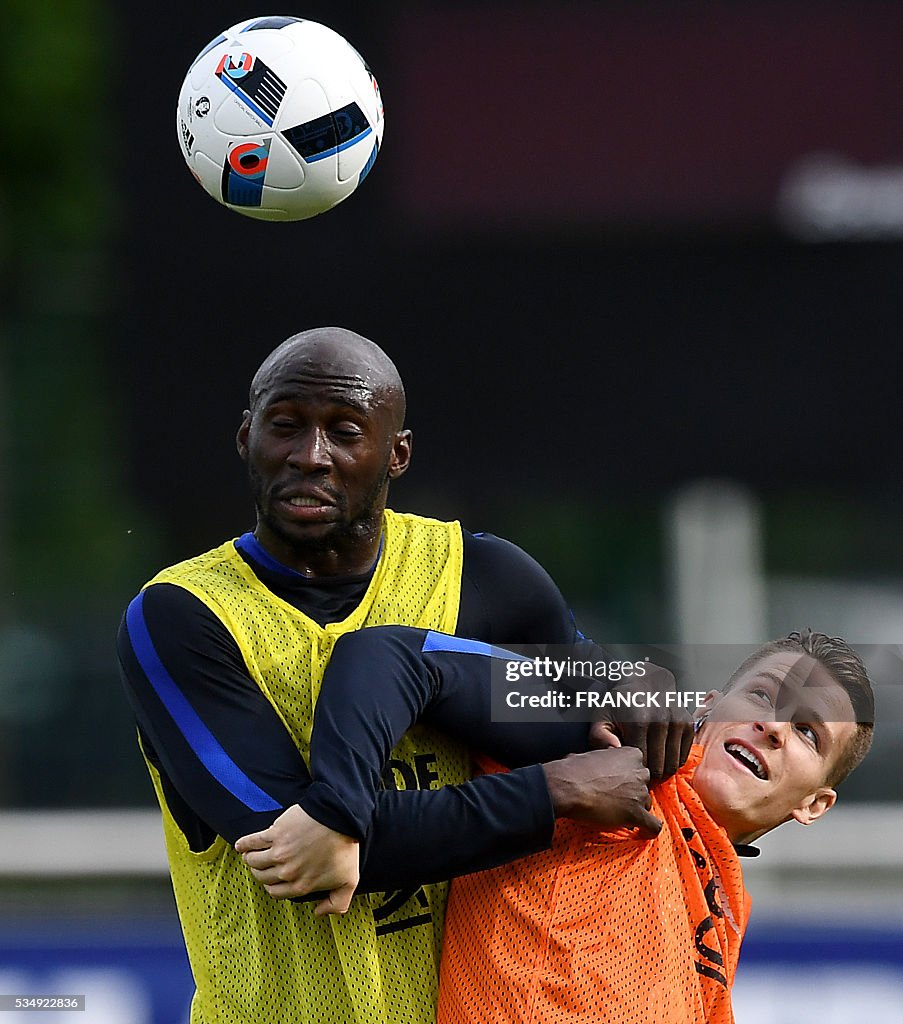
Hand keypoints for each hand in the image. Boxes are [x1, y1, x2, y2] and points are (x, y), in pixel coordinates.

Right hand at [235, 804, 359, 914]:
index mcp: (301, 885)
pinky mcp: (274, 834)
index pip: (277, 893)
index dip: (273, 887)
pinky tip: (240, 846)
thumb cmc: (345, 847)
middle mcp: (287, 872)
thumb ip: (337, 904)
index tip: (273, 880)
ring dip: (251, 859)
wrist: (341, 818)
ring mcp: (278, 853)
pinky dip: (243, 844)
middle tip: (263, 866)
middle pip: (263, 877)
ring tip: (251, 855)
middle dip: (261, 873)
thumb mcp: (349, 882)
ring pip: (254, 862)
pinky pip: (252, 842)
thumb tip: (319, 912)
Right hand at [542, 746, 660, 836]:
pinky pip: (653, 826)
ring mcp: (639, 793)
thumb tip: (601, 762)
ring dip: (636, 809)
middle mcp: (639, 772)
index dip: (627, 775)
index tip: (617, 782)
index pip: (639, 766)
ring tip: (619, 814)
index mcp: (631, 754)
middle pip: (644, 784)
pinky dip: (648, 830)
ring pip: (647, 804)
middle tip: (616, 798)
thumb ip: (607, 758)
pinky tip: (641, 832)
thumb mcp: (594, 753)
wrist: (567, 786)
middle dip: (633, 791)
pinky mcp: (635, 814)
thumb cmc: (573, 769)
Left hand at [590, 663, 693, 780]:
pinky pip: (683, 756)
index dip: (634, 771)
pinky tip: (661, 753)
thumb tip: (614, 751)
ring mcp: (677, 721)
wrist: (644, 681)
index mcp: (638, 721)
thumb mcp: (602, 717)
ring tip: (650, 761)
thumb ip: (600, 737)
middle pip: (659, 767)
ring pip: (672, 764)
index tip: (628, 769)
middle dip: (649, 774)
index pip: (642, 762)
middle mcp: (661, 720)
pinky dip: (673, 760)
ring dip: (662, 768)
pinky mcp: (687, 723)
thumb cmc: (620, 703)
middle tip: (640, 769)